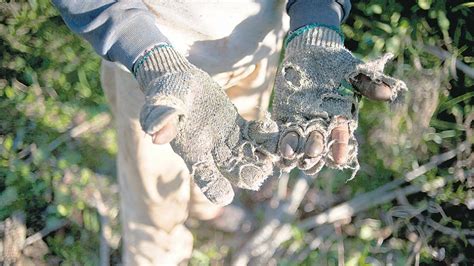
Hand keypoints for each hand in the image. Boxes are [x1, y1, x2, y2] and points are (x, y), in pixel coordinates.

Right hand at [135, 45, 278, 204]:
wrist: (177, 79)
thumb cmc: (165, 93)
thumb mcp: (161, 103)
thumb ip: (162, 118)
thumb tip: (155, 135)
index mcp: (192, 151)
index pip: (203, 176)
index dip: (213, 187)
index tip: (225, 197)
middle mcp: (211, 151)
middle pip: (232, 170)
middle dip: (247, 174)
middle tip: (261, 174)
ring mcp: (227, 140)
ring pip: (248, 155)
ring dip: (263, 158)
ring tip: (277, 156)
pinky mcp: (238, 126)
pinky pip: (256, 135)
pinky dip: (267, 136)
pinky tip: (277, 131)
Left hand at [272, 26, 406, 174]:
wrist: (313, 50)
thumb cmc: (337, 62)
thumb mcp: (354, 72)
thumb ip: (368, 85)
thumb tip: (389, 93)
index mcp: (339, 118)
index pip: (340, 137)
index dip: (339, 148)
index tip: (338, 159)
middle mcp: (321, 123)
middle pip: (318, 143)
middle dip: (315, 150)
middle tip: (311, 155)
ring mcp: (302, 120)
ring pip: (300, 142)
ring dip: (295, 150)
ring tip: (289, 155)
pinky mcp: (286, 115)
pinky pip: (283, 131)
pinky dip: (280, 140)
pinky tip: (277, 149)